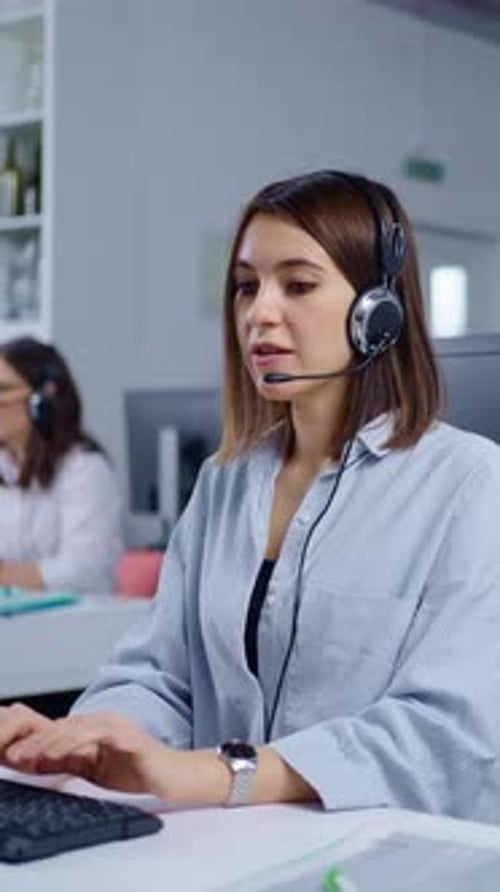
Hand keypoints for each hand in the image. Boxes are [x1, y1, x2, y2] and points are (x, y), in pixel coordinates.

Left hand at [2, 710, 177, 796]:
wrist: (175, 778)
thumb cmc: (140, 774)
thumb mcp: (98, 771)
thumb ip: (74, 763)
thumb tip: (42, 764)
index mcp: (96, 729)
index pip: (60, 730)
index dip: (36, 742)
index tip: (15, 757)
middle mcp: (105, 722)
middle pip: (63, 726)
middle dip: (36, 741)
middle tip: (16, 756)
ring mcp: (117, 726)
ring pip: (76, 727)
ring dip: (50, 741)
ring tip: (31, 755)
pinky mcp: (129, 736)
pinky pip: (96, 733)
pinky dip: (75, 741)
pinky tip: (61, 752)